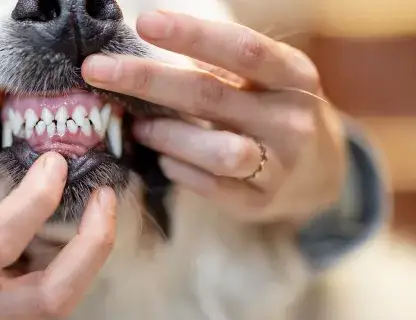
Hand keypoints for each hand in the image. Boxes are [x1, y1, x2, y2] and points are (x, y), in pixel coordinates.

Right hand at [0, 85, 117, 318]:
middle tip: (104, 195)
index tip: (54, 161)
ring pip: (63, 304)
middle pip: (48, 299)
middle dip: (89, 247)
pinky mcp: (16, 312)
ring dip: (94, 256)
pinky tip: (86, 222)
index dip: (32, 203)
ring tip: (104, 206)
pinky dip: (82, 259)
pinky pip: (61, 294)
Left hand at [81, 11, 346, 225]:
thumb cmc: (271, 109)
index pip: (243, 49)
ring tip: (137, 127)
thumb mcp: (260, 80)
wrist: (319, 171)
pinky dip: (177, 169)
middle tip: (96, 70)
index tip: (144, 22)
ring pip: (215, 150)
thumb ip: (215, 65)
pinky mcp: (259, 201)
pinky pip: (209, 187)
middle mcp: (291, 119)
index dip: (192, 35)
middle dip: (146, 81)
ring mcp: (279, 165)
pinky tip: (164, 159)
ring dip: (165, 135)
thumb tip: (141, 46)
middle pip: (210, 96)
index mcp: (294, 75)